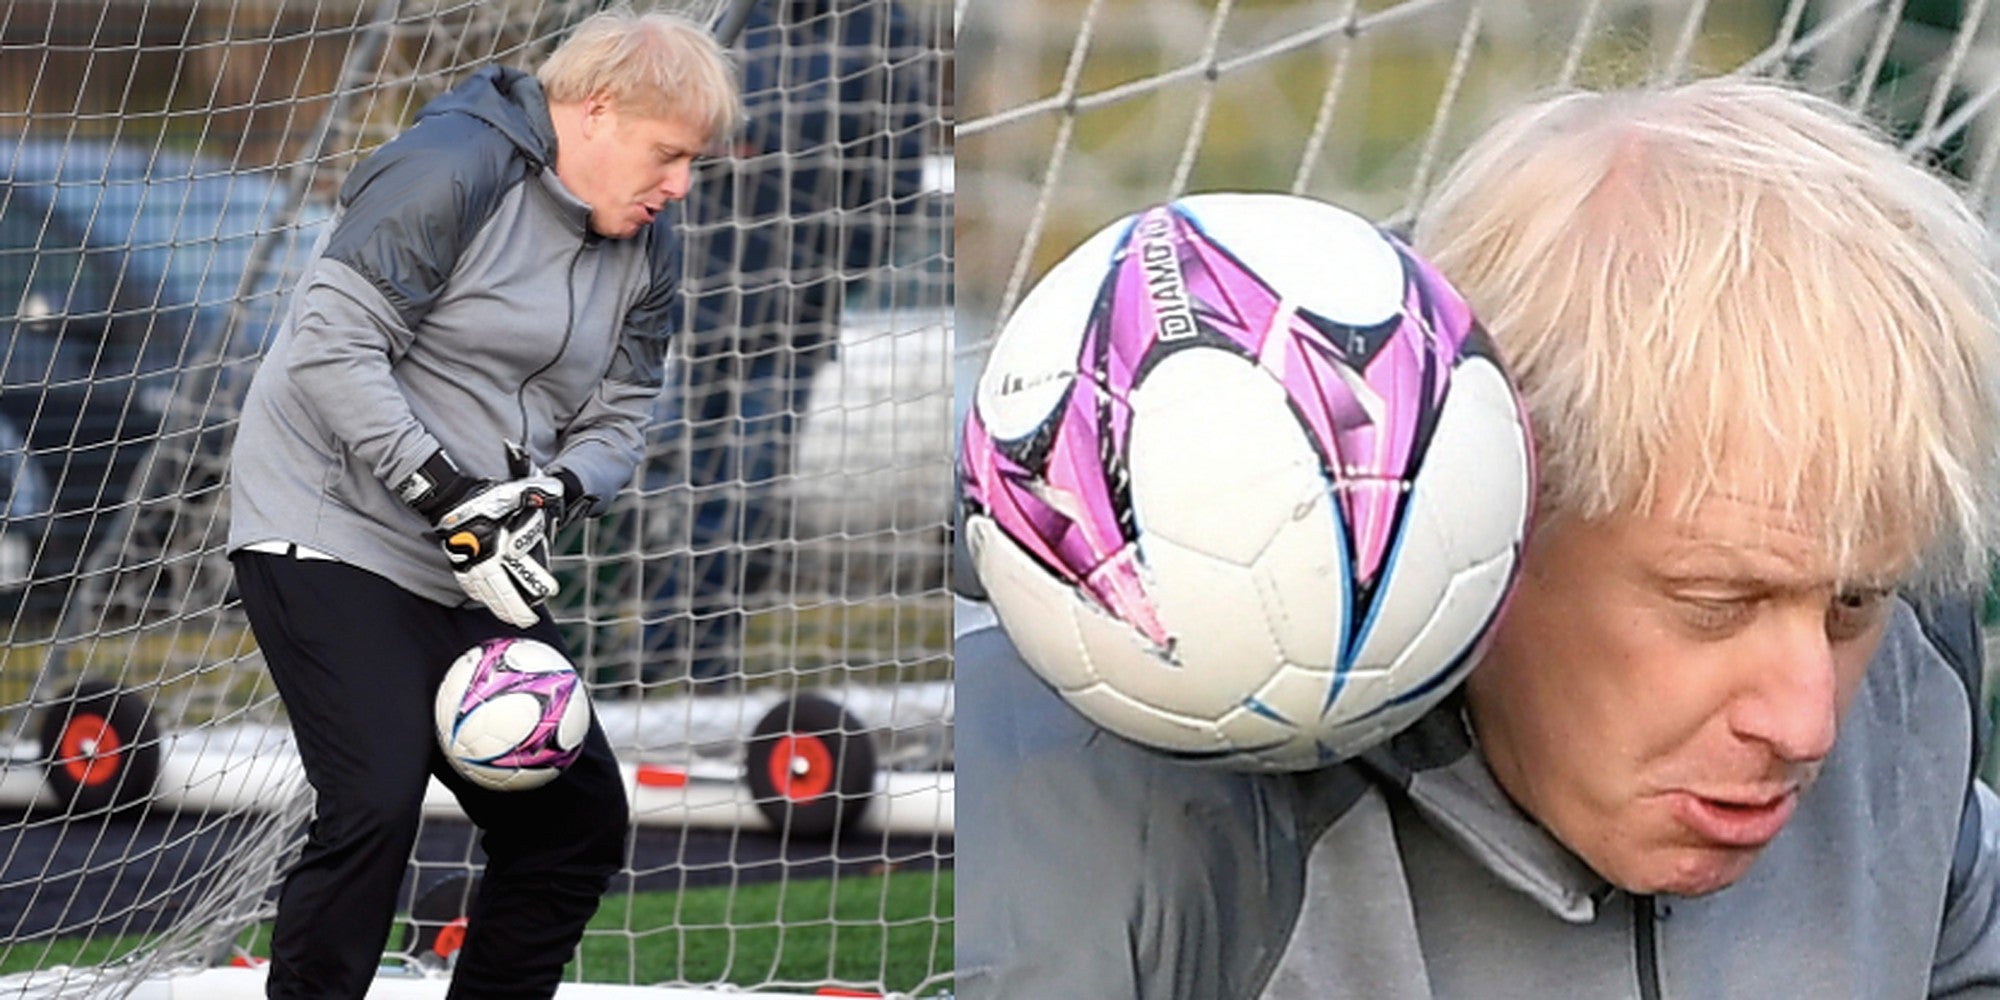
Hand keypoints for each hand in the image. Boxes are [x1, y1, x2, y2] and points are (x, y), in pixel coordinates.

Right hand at [435, 494, 556, 627]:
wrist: (450, 495)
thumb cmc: (488, 494)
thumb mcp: (517, 491)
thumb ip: (539, 494)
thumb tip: (557, 493)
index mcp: (504, 542)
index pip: (525, 569)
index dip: (538, 582)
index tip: (550, 591)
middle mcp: (488, 557)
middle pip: (504, 590)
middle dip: (517, 609)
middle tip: (529, 621)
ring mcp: (471, 562)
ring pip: (487, 592)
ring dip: (499, 608)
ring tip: (511, 619)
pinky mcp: (458, 562)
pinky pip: (469, 585)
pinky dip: (480, 596)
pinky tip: (487, 602)